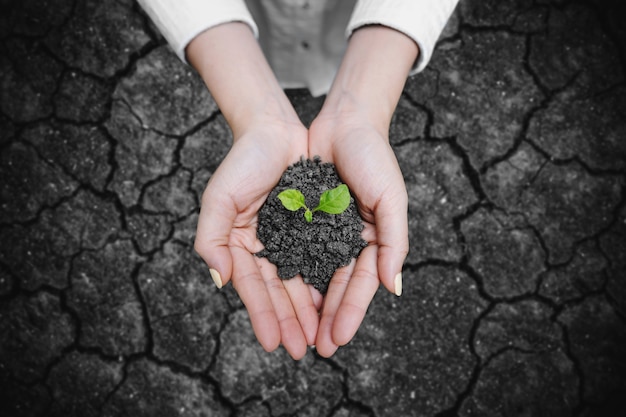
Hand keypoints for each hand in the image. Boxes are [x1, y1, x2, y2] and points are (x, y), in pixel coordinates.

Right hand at [188, 23, 318, 359]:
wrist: (274, 129)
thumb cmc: (243, 161)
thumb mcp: (219, 198)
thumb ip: (212, 239)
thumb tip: (219, 280)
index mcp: (240, 244)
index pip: (252, 287)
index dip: (262, 315)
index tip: (272, 343)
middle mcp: (265, 245)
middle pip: (277, 290)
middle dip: (289, 321)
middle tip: (301, 350)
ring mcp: (289, 237)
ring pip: (299, 280)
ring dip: (307, 310)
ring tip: (320, 338)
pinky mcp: (312, 226)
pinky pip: (319, 259)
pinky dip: (324, 281)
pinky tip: (331, 303)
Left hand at [308, 110, 408, 356]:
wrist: (344, 122)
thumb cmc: (374, 158)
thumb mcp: (391, 199)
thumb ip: (394, 243)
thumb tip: (393, 288)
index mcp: (370, 241)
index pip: (359, 285)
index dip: (349, 313)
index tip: (335, 340)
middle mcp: (345, 241)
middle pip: (333, 287)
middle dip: (323, 319)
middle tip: (310, 350)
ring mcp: (322, 231)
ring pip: (310, 275)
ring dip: (302, 305)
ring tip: (291, 334)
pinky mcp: (300, 219)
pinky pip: (291, 250)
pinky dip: (285, 273)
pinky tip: (276, 296)